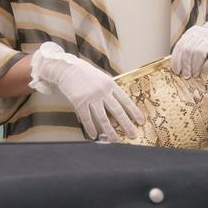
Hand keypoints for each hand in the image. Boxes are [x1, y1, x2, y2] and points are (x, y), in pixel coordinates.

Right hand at [28, 43, 143, 140]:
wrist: (66, 68)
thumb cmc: (85, 73)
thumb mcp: (102, 78)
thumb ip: (110, 90)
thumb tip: (120, 104)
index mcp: (110, 84)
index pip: (126, 100)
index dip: (134, 112)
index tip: (140, 121)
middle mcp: (102, 91)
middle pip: (117, 111)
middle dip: (127, 125)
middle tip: (133, 135)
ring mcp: (91, 96)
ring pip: (103, 118)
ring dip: (110, 131)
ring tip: (115, 140)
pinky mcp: (79, 101)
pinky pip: (86, 118)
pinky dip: (90, 128)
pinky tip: (94, 136)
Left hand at [171, 20, 207, 78]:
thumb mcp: (196, 42)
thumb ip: (187, 50)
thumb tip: (177, 66)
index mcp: (192, 32)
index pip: (180, 46)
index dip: (176, 60)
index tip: (176, 71)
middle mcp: (201, 33)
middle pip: (188, 50)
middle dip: (185, 65)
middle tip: (185, 75)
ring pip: (199, 53)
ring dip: (195, 66)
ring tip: (194, 74)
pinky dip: (207, 66)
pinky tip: (204, 72)